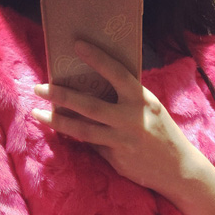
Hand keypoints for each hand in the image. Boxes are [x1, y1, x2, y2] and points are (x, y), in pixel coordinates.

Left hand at [32, 40, 201, 199]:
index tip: (76, 45)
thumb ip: (126, 101)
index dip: (97, 58)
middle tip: (39, 87)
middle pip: (90, 106)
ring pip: (83, 130)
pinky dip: (75, 136)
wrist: (178, 169)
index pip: (117, 74)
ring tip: (36, 113)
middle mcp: (132, 119)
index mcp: (142, 100)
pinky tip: (59, 129)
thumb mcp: (150, 110)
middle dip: (61, 95)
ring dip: (57, 121)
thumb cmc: (162, 135)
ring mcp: (123, 141)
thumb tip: (93, 94)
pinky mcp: (117, 159)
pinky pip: (91, 145)